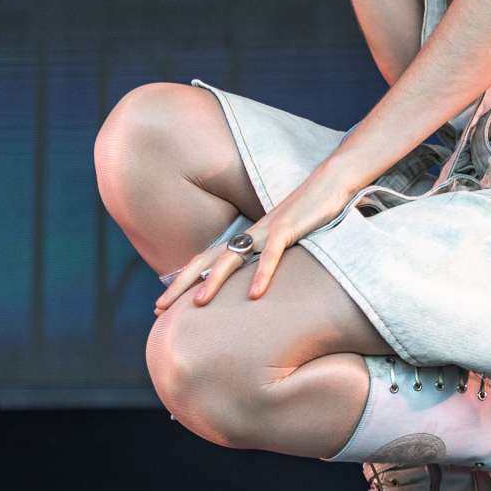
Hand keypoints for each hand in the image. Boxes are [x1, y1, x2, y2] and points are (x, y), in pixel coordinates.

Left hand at [153, 163, 363, 311]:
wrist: (332, 182)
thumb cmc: (311, 213)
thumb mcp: (286, 241)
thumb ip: (270, 258)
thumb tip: (258, 285)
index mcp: (247, 237)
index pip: (206, 259)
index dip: (184, 280)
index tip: (163, 303)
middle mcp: (251, 233)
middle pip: (207, 259)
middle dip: (182, 284)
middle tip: (158, 307)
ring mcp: (268, 230)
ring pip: (233, 256)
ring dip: (214, 280)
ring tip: (198, 304)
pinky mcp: (290, 227)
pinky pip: (272, 254)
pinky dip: (263, 274)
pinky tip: (254, 296)